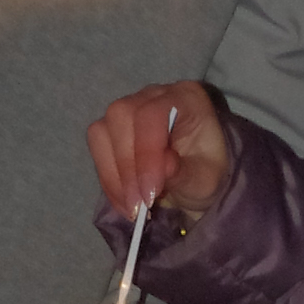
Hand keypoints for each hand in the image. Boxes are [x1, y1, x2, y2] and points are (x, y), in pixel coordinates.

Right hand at [86, 84, 231, 221]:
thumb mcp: (206, 180)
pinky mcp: (111, 129)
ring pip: (102, 132)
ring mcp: (128, 108)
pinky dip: (108, 180)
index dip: (146, 153)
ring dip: (114, 175)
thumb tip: (164, 166)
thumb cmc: (206, 174)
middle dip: (127, 167)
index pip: (152, 114)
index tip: (150, 193)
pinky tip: (124, 202)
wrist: (195, 179)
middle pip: (121, 116)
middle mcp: (152, 96)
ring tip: (133, 208)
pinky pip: (97, 150)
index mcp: (185, 97)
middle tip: (139, 205)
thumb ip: (186, 172)